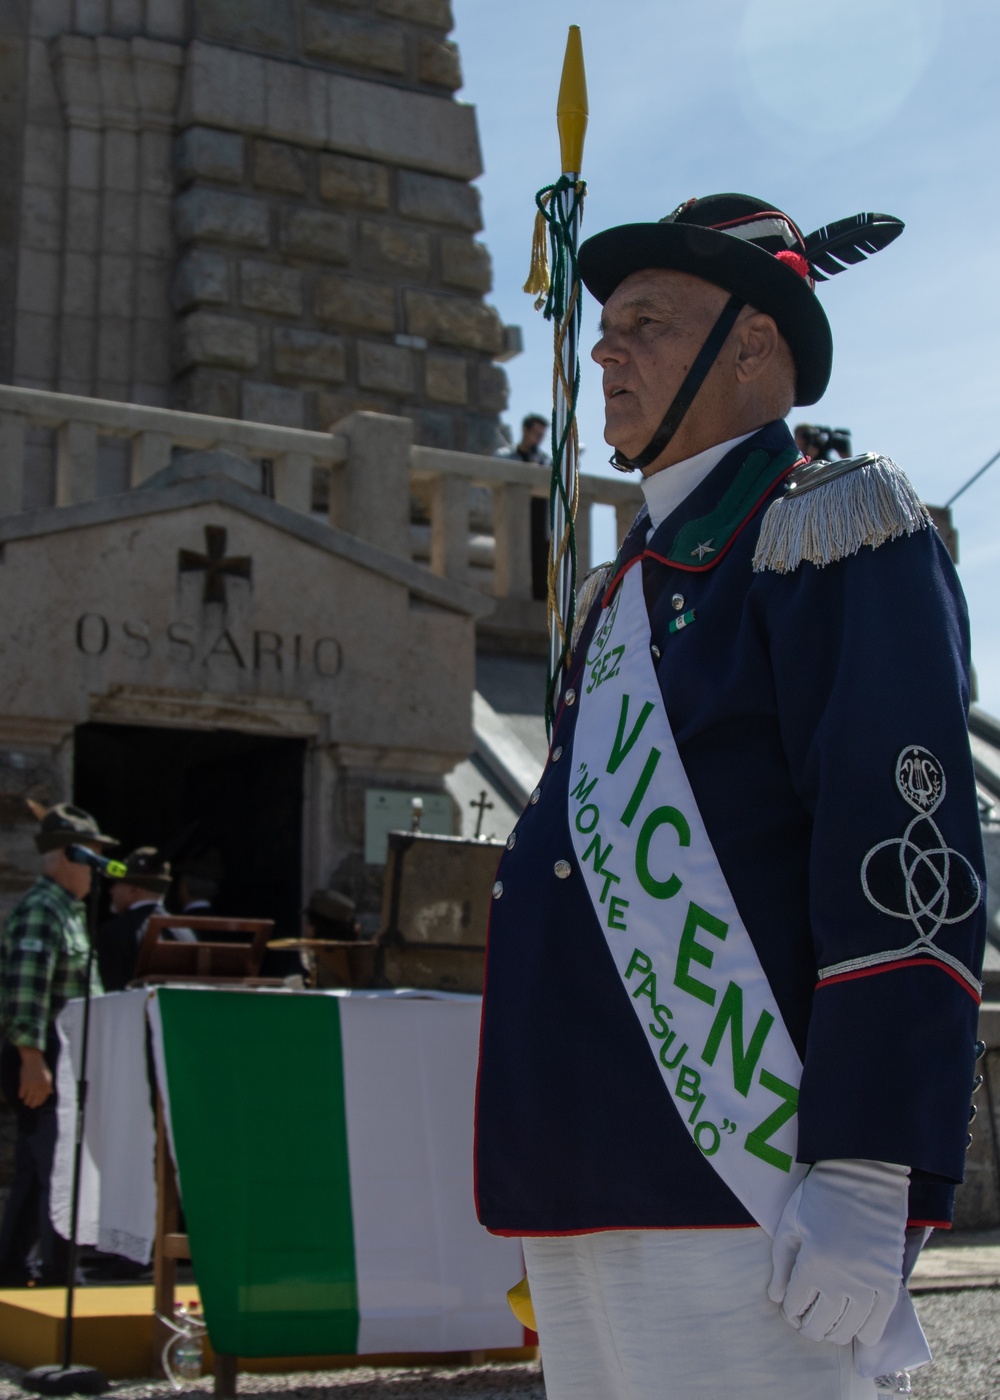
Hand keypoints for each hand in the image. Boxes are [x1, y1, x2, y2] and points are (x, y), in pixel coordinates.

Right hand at [18, 1048, 52, 1107]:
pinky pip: (21, 1093)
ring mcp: (31, 1086)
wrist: (33, 1059)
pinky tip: (21, 1096)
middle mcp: (39, 1087)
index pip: (42, 1098)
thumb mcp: (48, 1076)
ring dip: (26, 1101)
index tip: (37, 1104)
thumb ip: (49, 1085)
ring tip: (26, 1102)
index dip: (39, 1102)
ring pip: (27, 1098)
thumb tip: (51, 1092)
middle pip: (35, 1099)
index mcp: (46, 1085)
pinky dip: (21, 1095)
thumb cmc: (41, 1068)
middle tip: (30, 1105)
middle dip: (32, 1103)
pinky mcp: (24, 1084)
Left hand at [768, 1158, 908, 1347]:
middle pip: (821, 1324)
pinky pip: (880, 1320)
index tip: (790, 1309)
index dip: (790, 1312)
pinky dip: (868, 1332)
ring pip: (849, 1328)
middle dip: (809, 1327)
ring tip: (828, 1327)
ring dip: (835, 1333)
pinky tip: (858, 1333)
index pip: (796, 1307)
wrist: (864, 1174)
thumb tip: (775, 1298)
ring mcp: (868, 1282)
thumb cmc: (820, 1194)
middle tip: (806, 1322)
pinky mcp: (889, 1279)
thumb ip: (781, 1263)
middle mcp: (840, 1280)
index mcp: (812, 1264)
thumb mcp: (791, 1222)